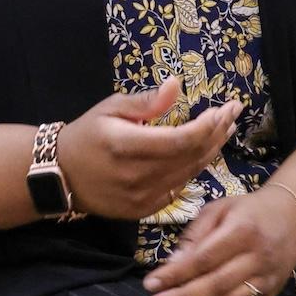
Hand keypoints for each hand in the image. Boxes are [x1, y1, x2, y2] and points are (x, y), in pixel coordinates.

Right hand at [55, 77, 241, 220]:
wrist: (60, 176)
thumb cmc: (86, 135)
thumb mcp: (110, 108)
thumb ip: (146, 102)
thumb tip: (176, 85)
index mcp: (126, 147)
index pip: (180, 140)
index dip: (206, 126)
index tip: (223, 109)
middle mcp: (137, 176)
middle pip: (191, 156)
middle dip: (217, 133)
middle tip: (234, 112)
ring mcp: (142, 198)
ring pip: (189, 173)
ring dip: (212, 149)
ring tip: (227, 128)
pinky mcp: (144, 210)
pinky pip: (179, 187)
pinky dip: (194, 168)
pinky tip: (205, 151)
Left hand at [141, 186, 295, 295]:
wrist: (295, 219)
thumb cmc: (249, 211)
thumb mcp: (220, 209)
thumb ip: (195, 235)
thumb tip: (171, 264)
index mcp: (244, 230)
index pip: (204, 258)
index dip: (176, 274)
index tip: (150, 282)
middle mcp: (258, 257)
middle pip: (215, 284)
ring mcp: (267, 278)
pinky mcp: (270, 293)